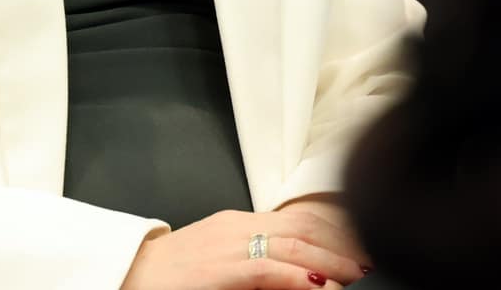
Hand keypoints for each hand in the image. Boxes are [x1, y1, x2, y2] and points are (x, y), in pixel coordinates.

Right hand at [118, 206, 367, 289]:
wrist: (129, 274)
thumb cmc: (173, 273)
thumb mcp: (220, 256)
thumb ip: (256, 258)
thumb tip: (297, 271)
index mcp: (240, 221)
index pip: (299, 217)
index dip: (335, 229)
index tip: (361, 242)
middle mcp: (239, 226)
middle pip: (304, 227)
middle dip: (342, 244)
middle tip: (371, 259)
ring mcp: (230, 245)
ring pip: (294, 244)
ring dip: (332, 261)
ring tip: (358, 274)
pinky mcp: (221, 269)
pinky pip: (267, 269)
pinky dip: (299, 276)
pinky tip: (320, 285)